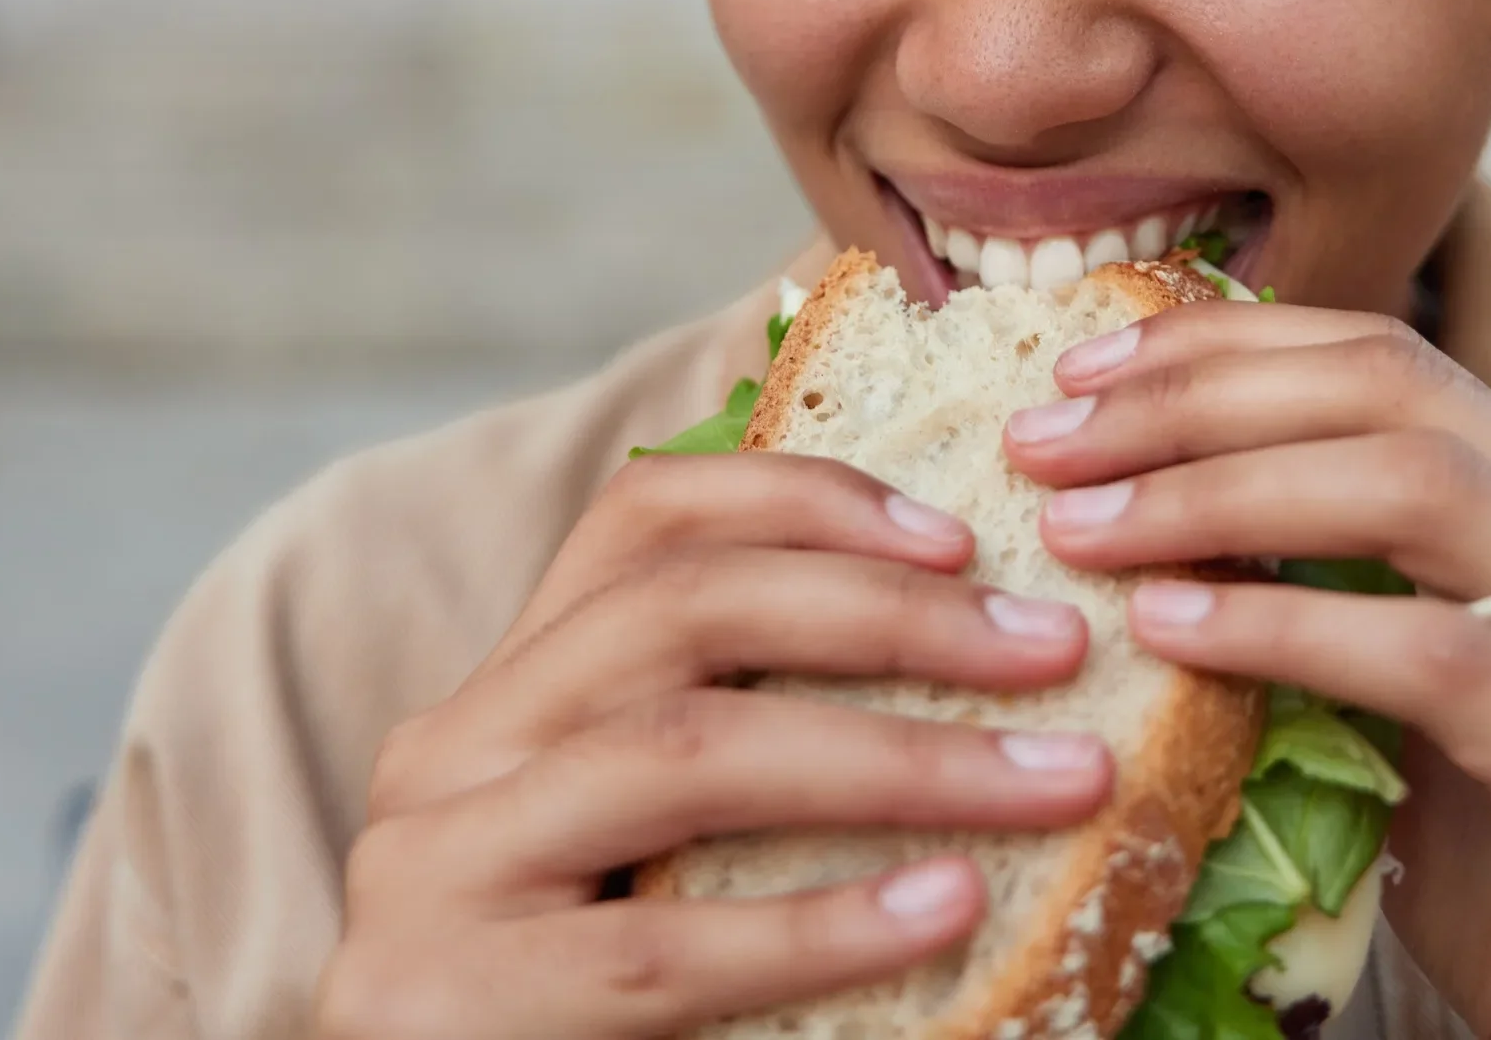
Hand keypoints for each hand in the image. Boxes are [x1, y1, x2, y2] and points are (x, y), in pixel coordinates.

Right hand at [312, 449, 1114, 1038]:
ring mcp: (437, 871)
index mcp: (506, 694)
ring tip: (1053, 777)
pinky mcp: (449, 997)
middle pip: (680, 611)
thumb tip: (966, 658)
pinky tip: (947, 907)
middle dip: (890, 614)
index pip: (643, 523)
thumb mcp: (636, 844)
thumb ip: (733, 749)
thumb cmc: (578, 999)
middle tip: (1053, 644)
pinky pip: (664, 949)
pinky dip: (822, 923)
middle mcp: (453, 752)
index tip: (961, 537)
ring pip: (687, 752)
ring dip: (899, 758)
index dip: (803, 500)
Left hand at [1006, 302, 1490, 1039]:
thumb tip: (1134, 501)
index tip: (1079, 370)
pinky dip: (1289, 632)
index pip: (1389, 360)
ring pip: (1422, 493)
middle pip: (1397, 393)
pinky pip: (1441, 664)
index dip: (1224, 347)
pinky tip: (1171, 630)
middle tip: (1048, 442)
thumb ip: (1331, 592)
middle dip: (1198, 400)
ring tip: (1083, 528)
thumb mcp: (1407, 706)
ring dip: (1220, 494)